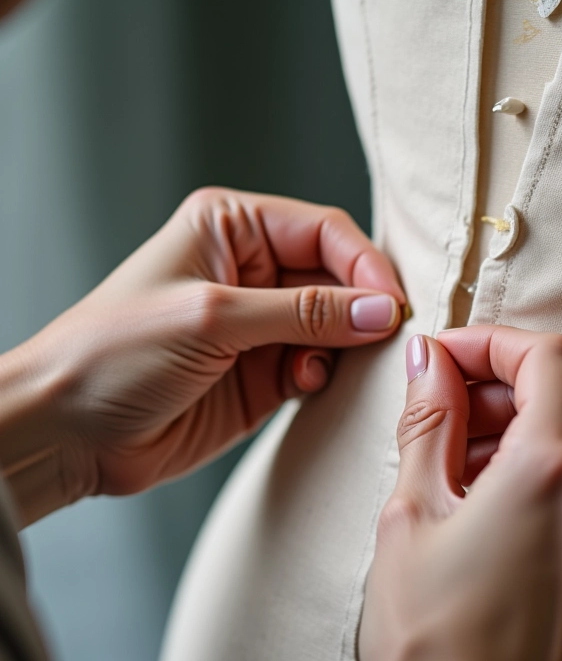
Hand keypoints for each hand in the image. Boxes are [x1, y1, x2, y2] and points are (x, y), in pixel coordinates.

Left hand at [0, 188, 404, 522]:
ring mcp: (259, 325)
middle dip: (361, 307)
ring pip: (335, 324)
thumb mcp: (213, 318)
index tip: (392, 304)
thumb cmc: (113, 353)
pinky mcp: (263, 372)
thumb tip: (380, 310)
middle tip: (384, 337)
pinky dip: (323, 375)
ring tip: (320, 366)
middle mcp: (250, 271)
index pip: (324, 232)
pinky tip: (301, 384)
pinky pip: (318, 365)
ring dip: (343, 345)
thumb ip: (303, 313)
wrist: (70, 432)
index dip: (364, 265)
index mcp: (230, 228)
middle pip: (337, 277)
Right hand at [360, 327, 561, 660]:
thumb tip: (429, 360)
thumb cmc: (426, 638)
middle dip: (515, 384)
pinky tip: (511, 510)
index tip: (453, 359)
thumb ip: (428, 419)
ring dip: (539, 429)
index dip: (495, 343)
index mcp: (557, 470)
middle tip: (458, 412)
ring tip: (473, 468)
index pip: (549, 356)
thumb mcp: (410, 511)